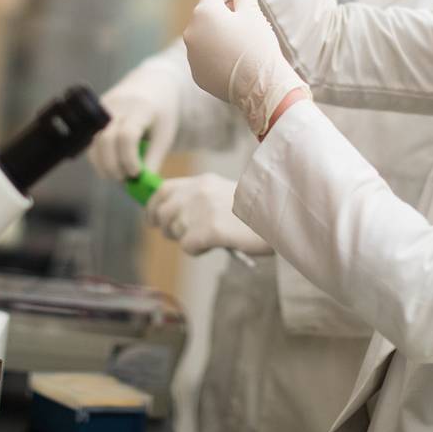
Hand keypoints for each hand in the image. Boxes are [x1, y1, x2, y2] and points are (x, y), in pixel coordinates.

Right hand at [88, 66, 178, 180]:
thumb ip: (154, 159)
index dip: (129, 158)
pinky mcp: (95, 116)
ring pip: (94, 143)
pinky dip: (100, 158)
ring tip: (119, 177)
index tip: (137, 174)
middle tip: (125, 181)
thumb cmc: (162, 114)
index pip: (127, 136)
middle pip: (106, 140)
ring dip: (103, 165)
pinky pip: (92, 142)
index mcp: (140, 108)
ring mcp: (103, 110)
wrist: (153, 86)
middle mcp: (117, 106)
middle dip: (113, 165)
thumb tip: (143, 188)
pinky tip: (112, 167)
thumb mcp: (165, 134)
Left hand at [146, 172, 272, 256]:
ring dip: (185, 239)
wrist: (279, 217)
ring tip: (207, 239)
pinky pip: (187, 246)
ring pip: (174, 230)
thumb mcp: (223, 195)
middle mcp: (199, 192)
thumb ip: (199, 200)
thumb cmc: (253, 212)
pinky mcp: (210, 229)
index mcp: (203, 181)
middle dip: (166, 227)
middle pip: (162, 212)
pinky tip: (213, 245)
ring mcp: (204, 209)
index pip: (163, 190)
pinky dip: (197, 250)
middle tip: (181, 235)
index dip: (153, 206)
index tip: (152, 219)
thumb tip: (172, 217)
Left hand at [184, 0, 310, 136]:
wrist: (260, 85)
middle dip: (225, 10)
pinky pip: (206, 56)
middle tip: (246, 13)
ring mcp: (192, 56)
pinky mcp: (198, 74)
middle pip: (207, 14)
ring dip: (220, 32)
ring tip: (242, 38)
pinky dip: (218, 52)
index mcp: (203, 13)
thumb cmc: (257, 45)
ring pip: (205, 36)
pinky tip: (236, 56)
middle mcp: (191, 33)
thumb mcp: (253, 15)